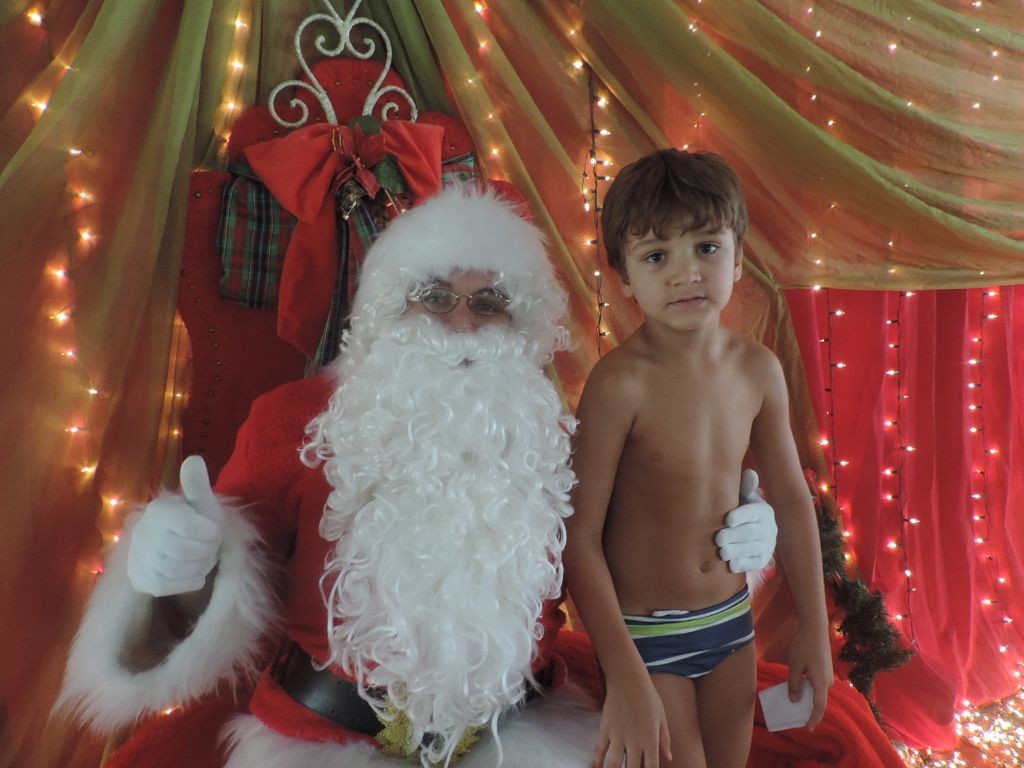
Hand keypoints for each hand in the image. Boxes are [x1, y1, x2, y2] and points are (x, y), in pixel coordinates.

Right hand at [127, 456, 224, 596]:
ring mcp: (136, 555)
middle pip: (183, 552)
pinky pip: (164, 587)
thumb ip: (198, 484)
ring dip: (197, 568)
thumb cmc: (198, 520)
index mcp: (159, 509)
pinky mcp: (138, 577)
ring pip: (174, 571)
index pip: (187, 525)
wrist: (182, 543)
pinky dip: (185, 583)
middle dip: (205, 552)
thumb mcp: (204, 502)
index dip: (209, 532)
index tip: (214, 530)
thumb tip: (194, 459)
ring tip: (200, 559)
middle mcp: (141, 530)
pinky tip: (192, 574)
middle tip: (209, 547)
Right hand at [593, 676, 670, 767]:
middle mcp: (634, 742)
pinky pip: (599, 750)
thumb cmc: (648, 697)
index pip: (651, 767)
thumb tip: (669, 758)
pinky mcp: (605, 730)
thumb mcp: (661, 717)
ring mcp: (618, 737)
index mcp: (650, 740)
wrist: (628, 680)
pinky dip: (597, 761)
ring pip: (614, 764)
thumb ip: (664, 740)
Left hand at [714, 469, 777, 572]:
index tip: (727, 519)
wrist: (753, 531)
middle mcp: (768, 528)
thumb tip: (750, 473)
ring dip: (737, 551)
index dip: (742, 515)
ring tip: (721, 552)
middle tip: (718, 538)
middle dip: (734, 536)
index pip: (754, 512)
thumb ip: (744, 487)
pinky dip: (742, 564)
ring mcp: (766, 545)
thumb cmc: (740, 509)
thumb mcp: (743, 497)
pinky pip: (754, 563)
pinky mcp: (762, 560)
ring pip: (753, 549)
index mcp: (763, 511)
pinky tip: (730, 565)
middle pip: (752, 533)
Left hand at [787, 625, 833, 730]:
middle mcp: (828, 682)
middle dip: (811, 711)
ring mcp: (829, 675)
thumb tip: (795, 700)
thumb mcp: (795, 665)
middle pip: (820, 701)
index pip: (819, 706)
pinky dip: (811, 690)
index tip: (808, 728)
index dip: (814, 718)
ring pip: (819, 693)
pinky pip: (819, 685)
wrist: (815, 629)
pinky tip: (801, 689)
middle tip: (799, 718)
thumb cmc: (804, 646)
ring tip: (797, 704)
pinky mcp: (826, 670)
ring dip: (810, 699)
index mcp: (821, 683)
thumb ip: (794, 684)